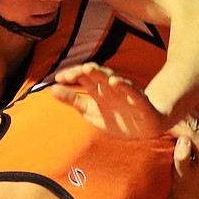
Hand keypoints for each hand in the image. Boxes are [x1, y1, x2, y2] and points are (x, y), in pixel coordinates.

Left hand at [49, 62, 167, 137]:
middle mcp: (111, 87)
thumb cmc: (117, 117)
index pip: (83, 77)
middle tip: (74, 71)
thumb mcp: (90, 111)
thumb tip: (51, 88)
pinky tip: (116, 82)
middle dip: (85, 71)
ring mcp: (126, 93)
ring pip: (113, 79)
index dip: (71, 75)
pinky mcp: (141, 101)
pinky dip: (125, 86)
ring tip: (90, 69)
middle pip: (97, 74)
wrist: (146, 128)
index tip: (58, 78)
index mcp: (98, 89)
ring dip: (102, 74)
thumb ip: (72, 100)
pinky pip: (133, 92)